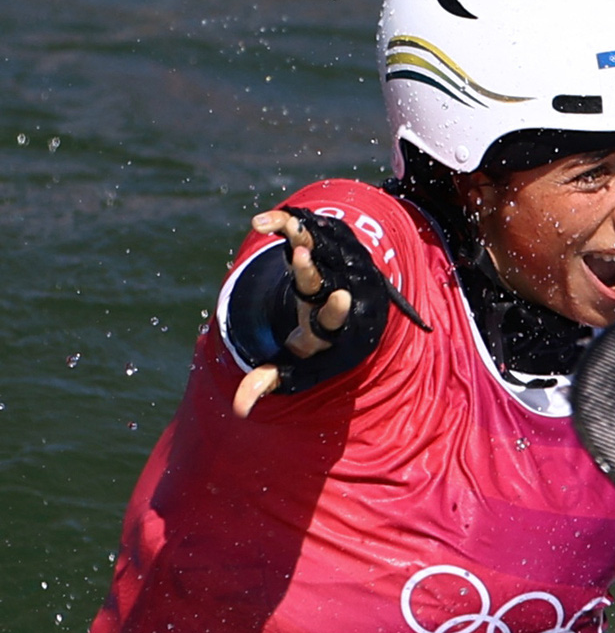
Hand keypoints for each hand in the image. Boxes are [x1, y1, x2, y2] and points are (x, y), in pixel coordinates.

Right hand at [232, 210, 354, 416]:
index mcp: (336, 327)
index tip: (341, 299)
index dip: (338, 312)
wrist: (356, 306)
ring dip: (300, 236)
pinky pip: (311, 229)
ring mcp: (338, 267)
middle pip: (326, 282)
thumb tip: (239, 409)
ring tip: (274, 226)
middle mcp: (340, 293)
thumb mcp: (301, 363)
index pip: (338, 321)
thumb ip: (271, 379)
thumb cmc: (321, 342)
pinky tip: (262, 223)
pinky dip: (288, 224)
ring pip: (321, 248)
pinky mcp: (331, 243)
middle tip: (302, 256)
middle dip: (310, 271)